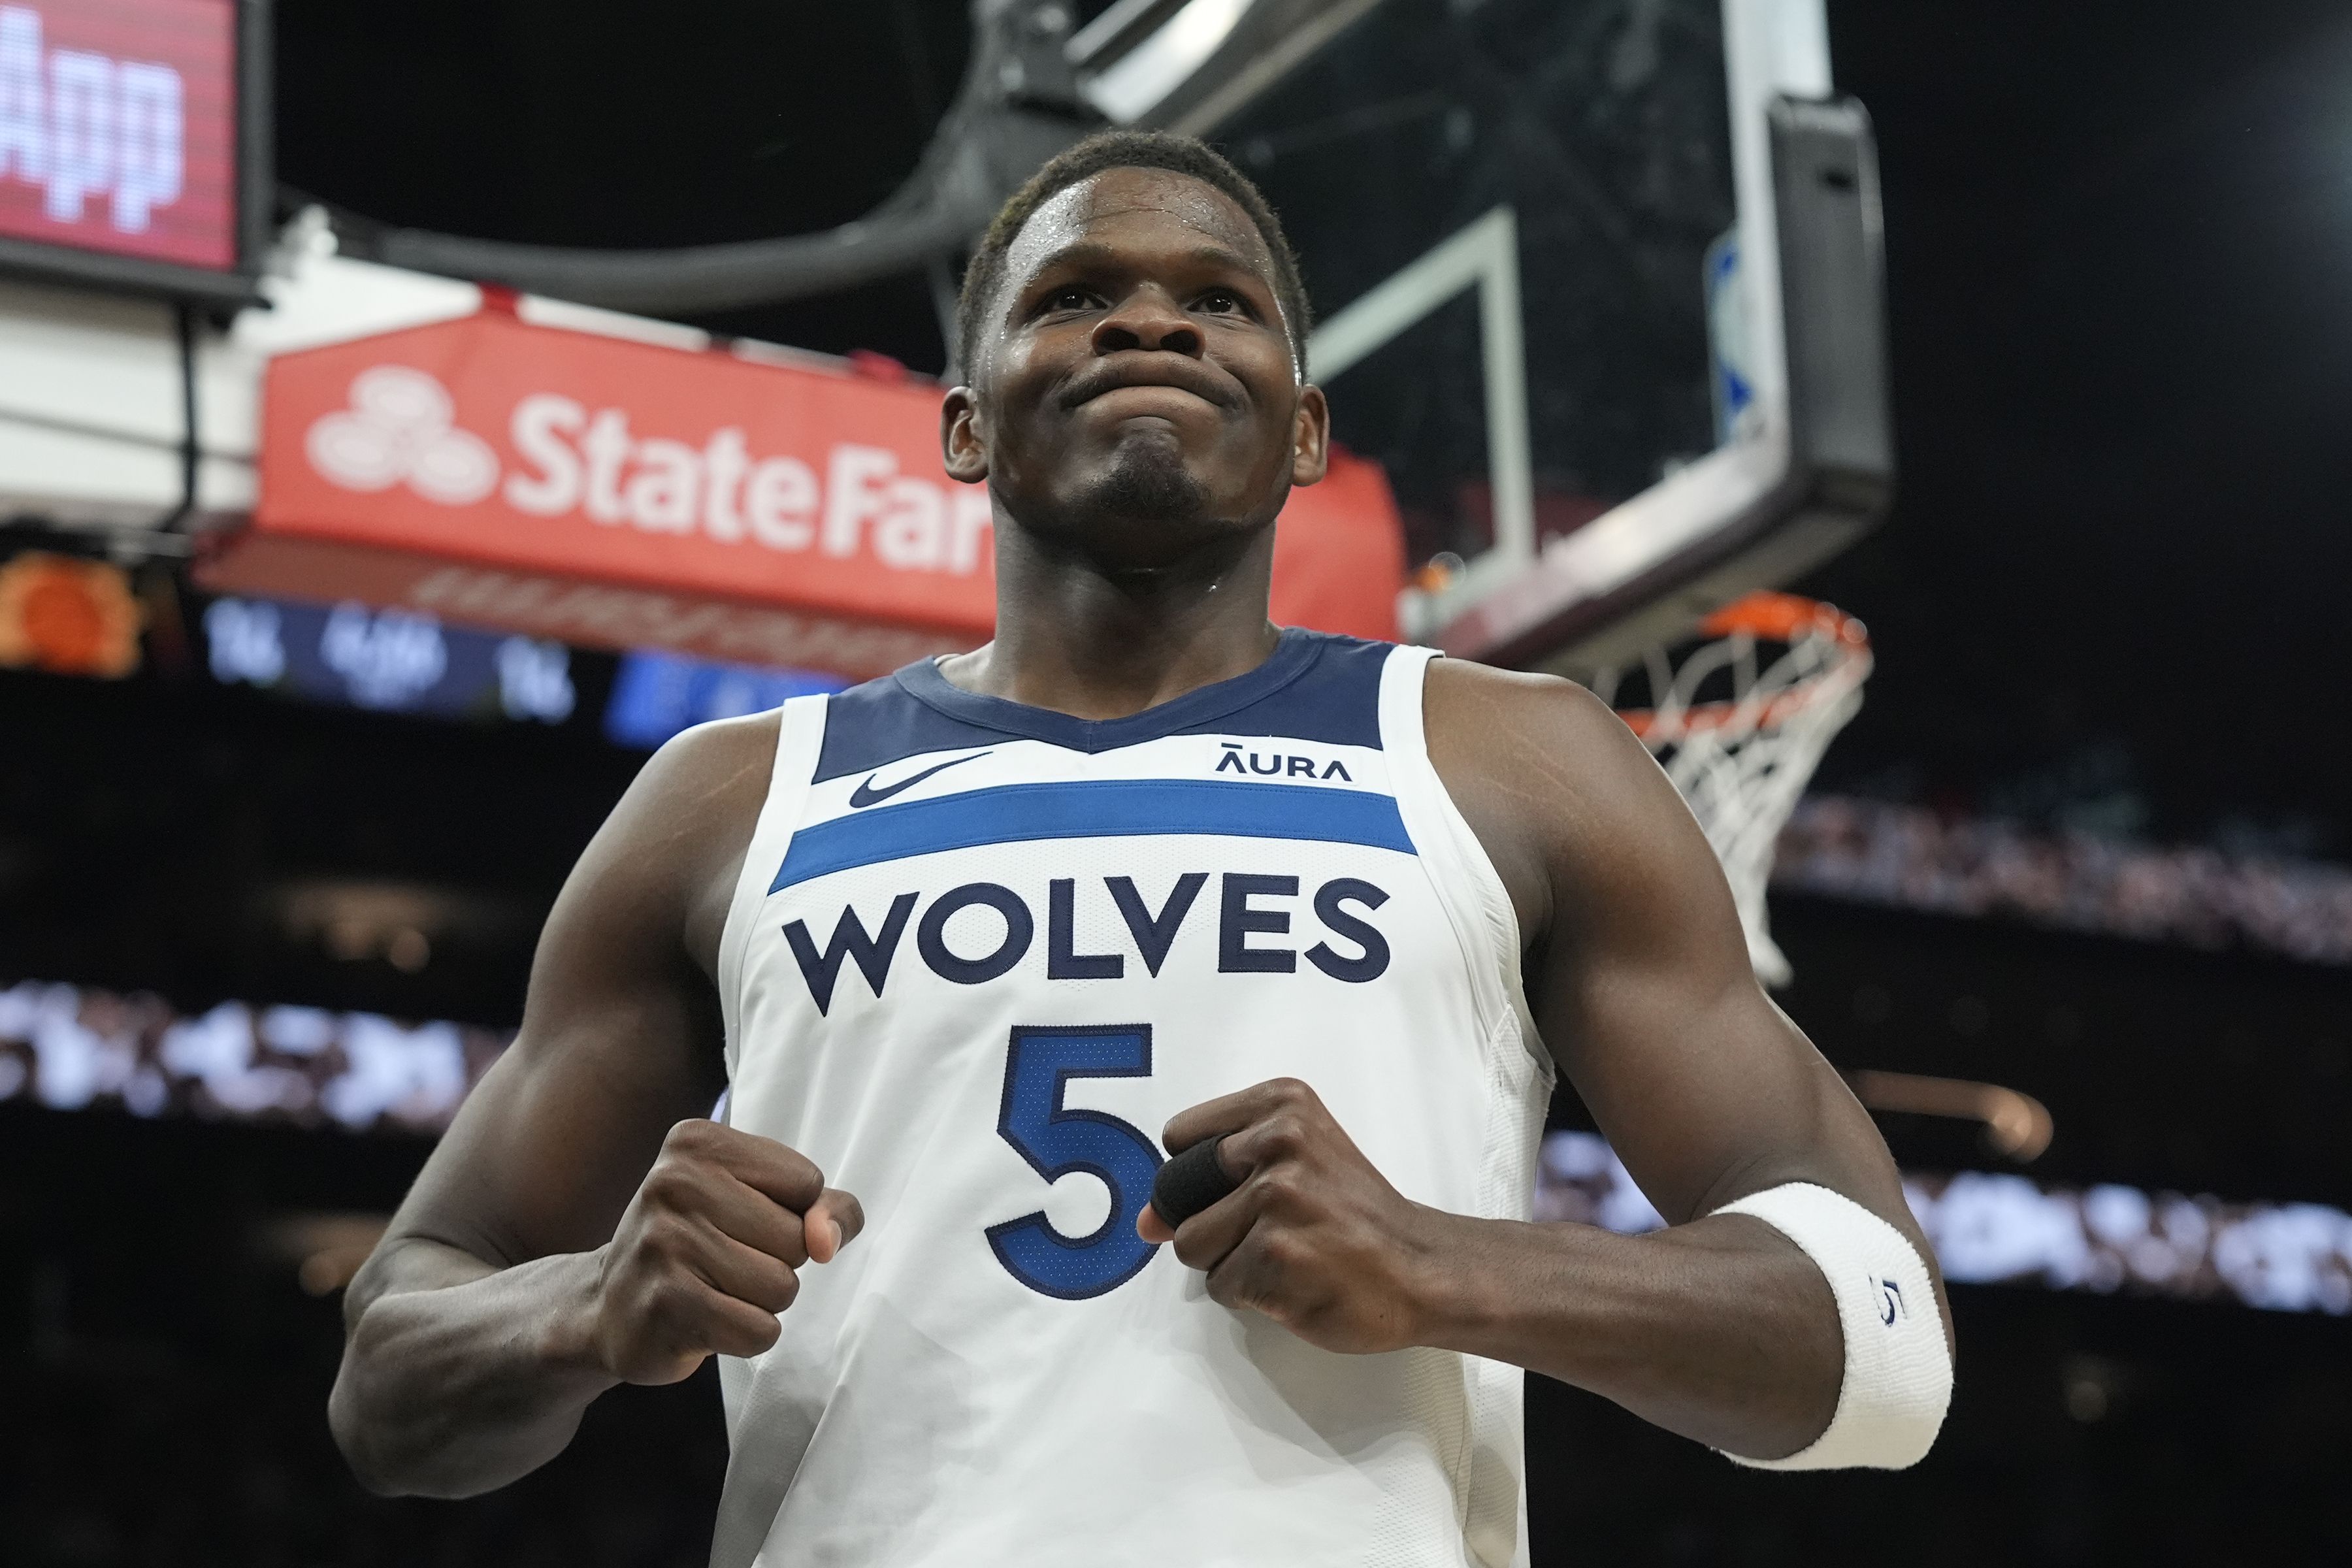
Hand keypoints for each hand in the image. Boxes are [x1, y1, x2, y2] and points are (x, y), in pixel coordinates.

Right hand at [578, 1119, 863, 1384]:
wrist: (609, 1307)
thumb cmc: (698, 1246)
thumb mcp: (761, 1202)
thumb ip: (823, 1207)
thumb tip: (827, 1240)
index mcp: (698, 1142)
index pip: (807, 1183)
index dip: (793, 1215)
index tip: (740, 1221)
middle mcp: (674, 1183)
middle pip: (797, 1239)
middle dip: (777, 1263)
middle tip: (722, 1262)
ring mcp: (665, 1243)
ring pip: (781, 1287)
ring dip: (760, 1303)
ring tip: (713, 1290)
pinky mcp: (665, 1304)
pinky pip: (759, 1331)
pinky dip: (746, 1337)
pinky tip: (706, 1322)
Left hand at [1138, 1078, 1441, 1354]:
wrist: (1421, 1268)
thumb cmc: (1356, 1216)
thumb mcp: (1293, 1162)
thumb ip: (1214, 1177)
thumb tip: (1144, 1221)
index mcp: (1281, 1104)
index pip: (1179, 1139)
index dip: (1200, 1178)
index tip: (1244, 1188)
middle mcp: (1277, 1141)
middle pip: (1178, 1194)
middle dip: (1211, 1223)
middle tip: (1273, 1228)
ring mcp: (1276, 1198)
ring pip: (1193, 1246)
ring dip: (1230, 1263)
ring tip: (1287, 1254)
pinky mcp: (1274, 1255)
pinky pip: (1221, 1286)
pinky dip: (1252, 1295)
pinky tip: (1298, 1280)